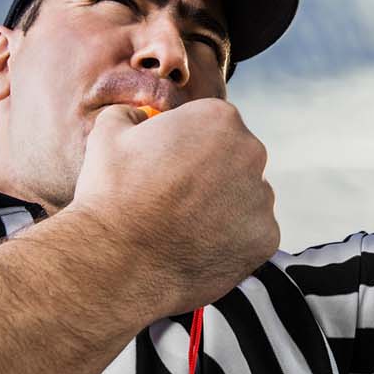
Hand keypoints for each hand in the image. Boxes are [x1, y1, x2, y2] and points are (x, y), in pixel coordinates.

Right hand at [64, 99, 279, 315]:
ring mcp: (262, 198)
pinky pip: (250, 233)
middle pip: (237, 158)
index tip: (170, 163)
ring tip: (183, 222)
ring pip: (246, 196)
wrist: (117, 261)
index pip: (214, 124)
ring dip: (223, 205)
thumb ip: (131, 112)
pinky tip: (196, 243)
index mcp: (219, 119)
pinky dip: (230, 239)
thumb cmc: (111, 194)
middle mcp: (250, 153)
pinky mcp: (265, 238)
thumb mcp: (108, 132)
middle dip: (211, 173)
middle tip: (176, 194)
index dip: (189, 144)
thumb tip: (139, 116)